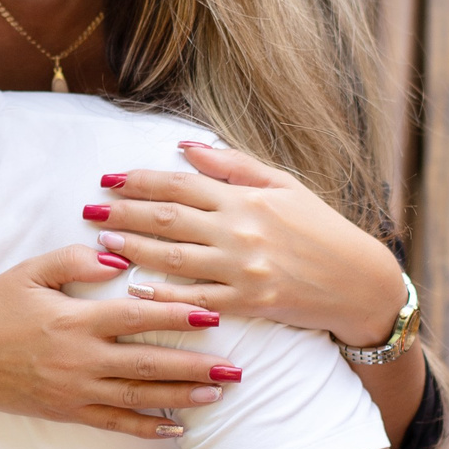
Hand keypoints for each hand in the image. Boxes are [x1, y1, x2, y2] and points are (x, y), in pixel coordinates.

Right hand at [0, 247, 246, 439]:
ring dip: (181, 397)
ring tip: (217, 395)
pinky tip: (175, 430)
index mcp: (74, 319)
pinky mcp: (65, 412)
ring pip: (138, 397)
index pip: (137, 316)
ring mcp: (74, 390)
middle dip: (195, 366)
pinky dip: (146, 428)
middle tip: (235, 368)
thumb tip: (120, 259)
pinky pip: (113, 423)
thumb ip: (76, 259)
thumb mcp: (31, 271)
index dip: (177, 316)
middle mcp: (80, 358)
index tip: (213, 316)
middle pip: (148, 363)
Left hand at [93, 143, 408, 349]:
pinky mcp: (249, 302)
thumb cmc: (320, 229)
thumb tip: (186, 146)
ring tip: (103, 241)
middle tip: (90, 210)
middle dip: (124, 211)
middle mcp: (240, 231)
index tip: (109, 179)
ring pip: (175, 257)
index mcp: (246, 199)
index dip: (140, 180)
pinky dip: (165, 293)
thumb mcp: (284, 185)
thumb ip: (233, 166)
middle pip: (168, 218)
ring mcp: (243, 268)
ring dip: (134, 248)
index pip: (181, 184)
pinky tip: (137, 287)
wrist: (358, 281)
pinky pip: (198, 297)